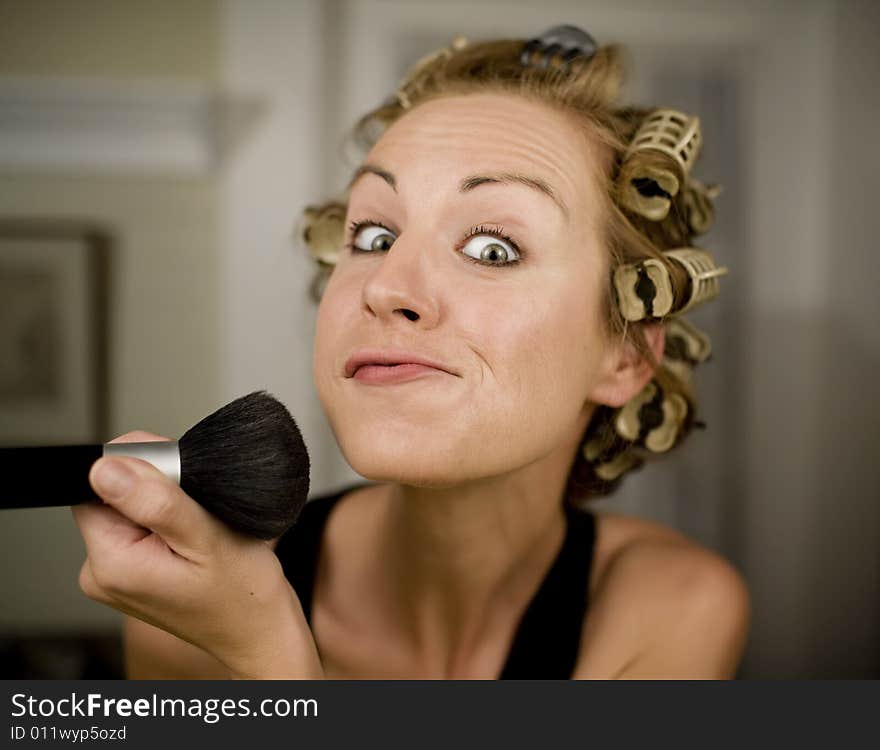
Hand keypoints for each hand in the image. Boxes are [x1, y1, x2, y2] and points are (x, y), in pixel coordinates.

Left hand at [72, 431, 322, 678]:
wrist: (259, 631)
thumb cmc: (243, 594)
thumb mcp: (208, 538)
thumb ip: (156, 502)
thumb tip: (106, 469)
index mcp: (112, 564)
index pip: (97, 487)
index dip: (138, 470)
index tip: (180, 485)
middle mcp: (102, 574)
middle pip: (110, 499)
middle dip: (153, 491)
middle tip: (197, 511)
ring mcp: (114, 579)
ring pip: (126, 513)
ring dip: (162, 508)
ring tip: (198, 529)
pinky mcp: (129, 577)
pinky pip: (136, 532)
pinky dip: (165, 527)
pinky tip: (192, 540)